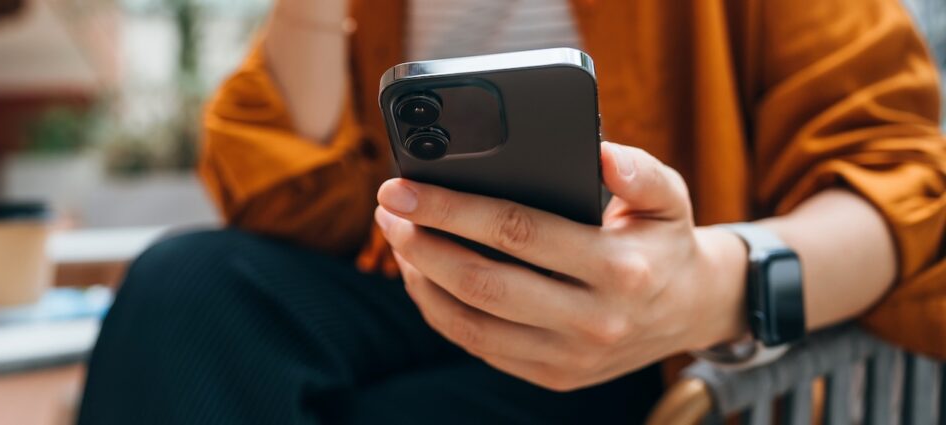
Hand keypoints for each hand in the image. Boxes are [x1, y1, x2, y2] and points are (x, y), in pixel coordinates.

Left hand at [375, 142, 749, 390]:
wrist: (692, 311)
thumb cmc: (663, 240)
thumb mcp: (669, 196)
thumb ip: (639, 171)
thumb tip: (600, 152)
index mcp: (619, 268)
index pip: (517, 232)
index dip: (452, 208)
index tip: (405, 187)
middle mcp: (593, 320)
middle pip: (482, 283)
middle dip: (421, 243)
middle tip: (389, 209)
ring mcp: (569, 356)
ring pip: (470, 323)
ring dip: (420, 280)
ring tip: (399, 238)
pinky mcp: (552, 376)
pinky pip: (478, 346)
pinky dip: (440, 311)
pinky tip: (422, 275)